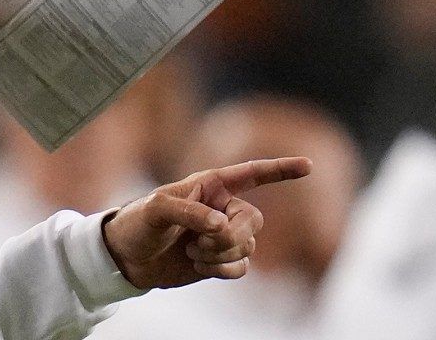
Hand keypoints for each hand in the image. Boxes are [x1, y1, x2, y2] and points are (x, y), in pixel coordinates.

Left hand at [101, 156, 312, 288]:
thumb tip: (222, 226)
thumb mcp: (155, 209)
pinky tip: (199, 266)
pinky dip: (222, 270)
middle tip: (199, 242)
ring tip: (191, 251)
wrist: (126, 258)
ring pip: (248, 246)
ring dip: (220, 254)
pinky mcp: (220, 260)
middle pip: (254, 221)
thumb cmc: (138, 223)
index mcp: (209, 185)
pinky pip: (241, 267)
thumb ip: (189, 212)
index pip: (251, 174)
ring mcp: (222, 235)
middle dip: (231, 236)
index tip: (308, 166)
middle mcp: (221, 208)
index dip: (280, 170)